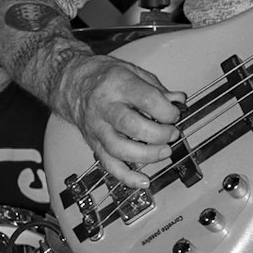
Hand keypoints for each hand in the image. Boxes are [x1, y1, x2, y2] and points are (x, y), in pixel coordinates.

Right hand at [58, 54, 184, 189]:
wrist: (73, 84)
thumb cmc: (105, 77)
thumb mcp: (133, 72)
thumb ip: (157, 88)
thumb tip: (179, 101)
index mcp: (118, 85)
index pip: (147, 99)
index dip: (167, 110)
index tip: (175, 114)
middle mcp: (105, 107)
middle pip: (131, 125)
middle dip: (158, 134)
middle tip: (172, 134)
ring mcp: (98, 128)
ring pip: (119, 148)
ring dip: (146, 155)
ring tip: (165, 152)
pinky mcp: (94, 144)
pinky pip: (109, 165)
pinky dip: (127, 176)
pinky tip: (143, 181)